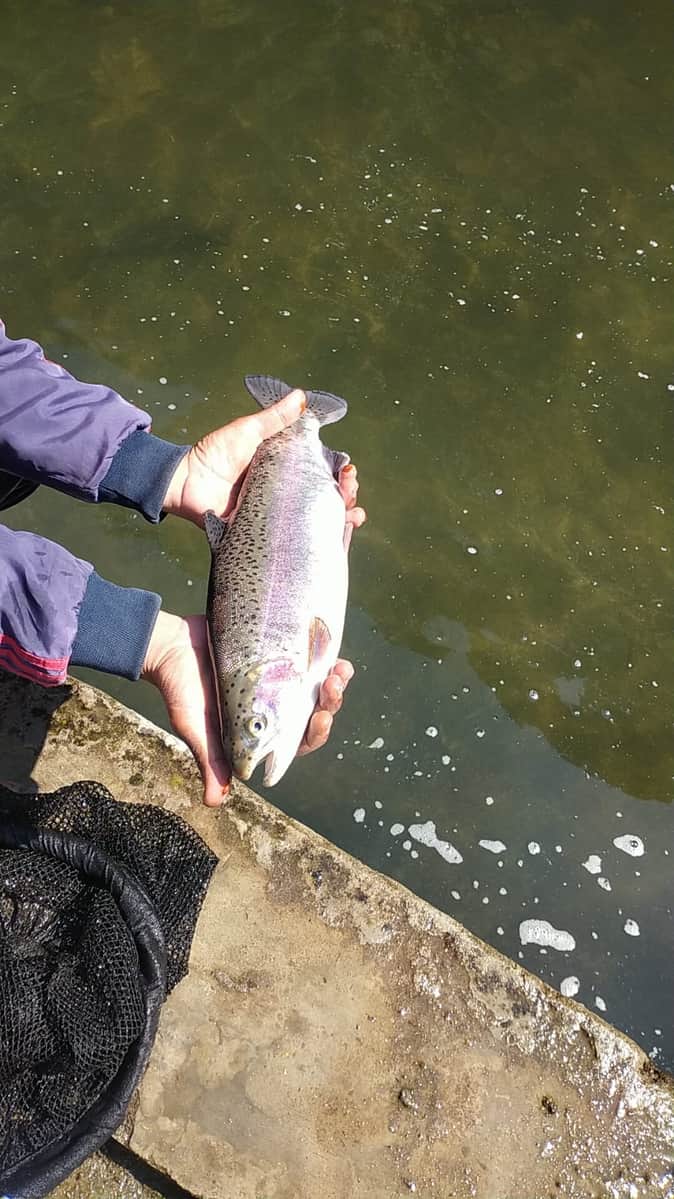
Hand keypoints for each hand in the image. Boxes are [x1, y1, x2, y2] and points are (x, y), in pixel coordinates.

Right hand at [142, 612, 356, 805]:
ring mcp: (276, 678)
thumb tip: (214, 802)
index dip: (316, 733)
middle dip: (331, 703)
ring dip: (334, 681)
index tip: (322, 719)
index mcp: (261, 731)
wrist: (170, 644)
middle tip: (334, 686)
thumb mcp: (195, 728)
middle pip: (313, 712)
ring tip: (341, 669)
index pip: (298, 740)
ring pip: (315, 685)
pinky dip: (322, 654)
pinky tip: (332, 649)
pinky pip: (305, 656)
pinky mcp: (275, 651)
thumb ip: (211, 760)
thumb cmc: (181, 690)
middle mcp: (272, 707)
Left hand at [162, 387, 365, 530]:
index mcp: (285, 468)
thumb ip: (275, 418)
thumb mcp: (248, 431)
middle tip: (350, 489)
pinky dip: (321, 539)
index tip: (349, 469)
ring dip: (342, 517)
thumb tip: (301, 396)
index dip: (340, 472)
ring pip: (318, 519)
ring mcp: (279, 514)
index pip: (321, 471)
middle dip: (346, 494)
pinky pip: (296, 539)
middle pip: (326, 496)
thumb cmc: (214, 453)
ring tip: (352, 513)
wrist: (186, 483)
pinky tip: (339, 534)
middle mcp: (286, 492)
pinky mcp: (268, 533)